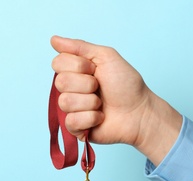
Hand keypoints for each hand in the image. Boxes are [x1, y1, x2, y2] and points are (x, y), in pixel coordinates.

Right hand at [50, 36, 181, 164]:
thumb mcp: (106, 57)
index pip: (57, 63)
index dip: (78, 66)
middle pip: (60, 82)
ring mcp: (71, 109)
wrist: (139, 111)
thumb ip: (79, 47)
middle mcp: (70, 89)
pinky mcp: (75, 128)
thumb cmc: (126, 85)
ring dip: (90, 102)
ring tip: (101, 104)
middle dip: (86, 84)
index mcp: (75, 71)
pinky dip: (91, 118)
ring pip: (65, 102)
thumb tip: (54, 39)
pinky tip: (100, 117)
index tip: (94, 69)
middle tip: (99, 87)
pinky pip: (71, 121)